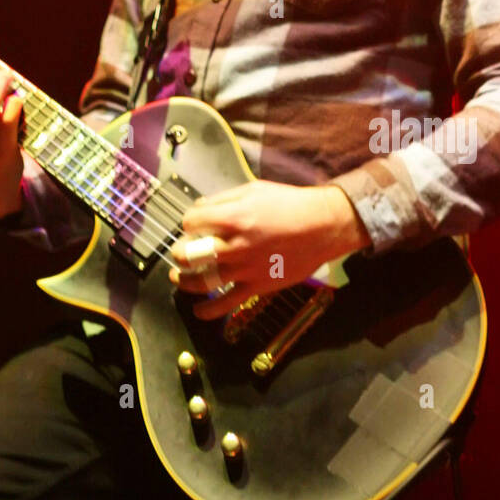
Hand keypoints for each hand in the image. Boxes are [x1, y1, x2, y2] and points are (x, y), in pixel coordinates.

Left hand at [168, 180, 369, 319]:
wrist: (322, 226)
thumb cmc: (289, 204)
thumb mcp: (253, 189)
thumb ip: (223, 199)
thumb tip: (200, 207)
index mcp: (233, 217)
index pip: (191, 222)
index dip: (188, 222)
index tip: (192, 224)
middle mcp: (235, 245)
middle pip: (191, 254)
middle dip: (179, 252)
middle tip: (180, 251)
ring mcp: (245, 268)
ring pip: (203, 280)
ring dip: (184, 280)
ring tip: (177, 276)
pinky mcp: (258, 286)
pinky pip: (228, 303)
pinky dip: (209, 310)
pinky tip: (198, 310)